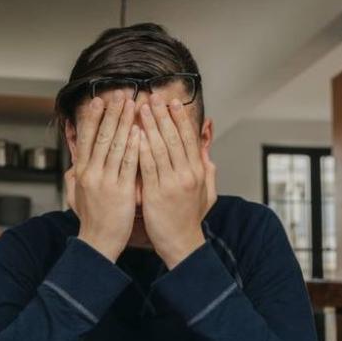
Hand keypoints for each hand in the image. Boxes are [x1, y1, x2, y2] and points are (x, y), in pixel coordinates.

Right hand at [67, 91, 140, 262]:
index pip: (86, 138)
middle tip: (121, 94)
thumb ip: (75, 178)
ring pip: (115, 145)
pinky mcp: (121, 191)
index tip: (99, 100)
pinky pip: (129, 164)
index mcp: (81, 172)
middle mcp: (91, 173)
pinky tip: (140, 132)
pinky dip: (134, 146)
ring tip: (133, 105)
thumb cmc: (91, 220)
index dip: (93, 117)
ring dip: (124, 122)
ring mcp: (106, 181)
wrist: (98, 242)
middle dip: (112, 113)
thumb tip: (72, 165)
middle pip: (101, 136)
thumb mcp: (76, 196)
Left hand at [137, 94, 216, 268]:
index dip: (180, 118)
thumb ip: (207, 170)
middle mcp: (187, 174)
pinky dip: (141, 148)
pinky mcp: (156, 194)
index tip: (172, 102)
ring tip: (141, 109)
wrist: (182, 243)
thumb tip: (207, 152)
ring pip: (160, 148)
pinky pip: (147, 167)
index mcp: (198, 171)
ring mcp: (172, 183)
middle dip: (163, 115)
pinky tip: (134, 134)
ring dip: (150, 126)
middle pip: (175, 138)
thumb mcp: (207, 192)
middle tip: (153, 97)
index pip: (189, 138)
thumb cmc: (190, 218)